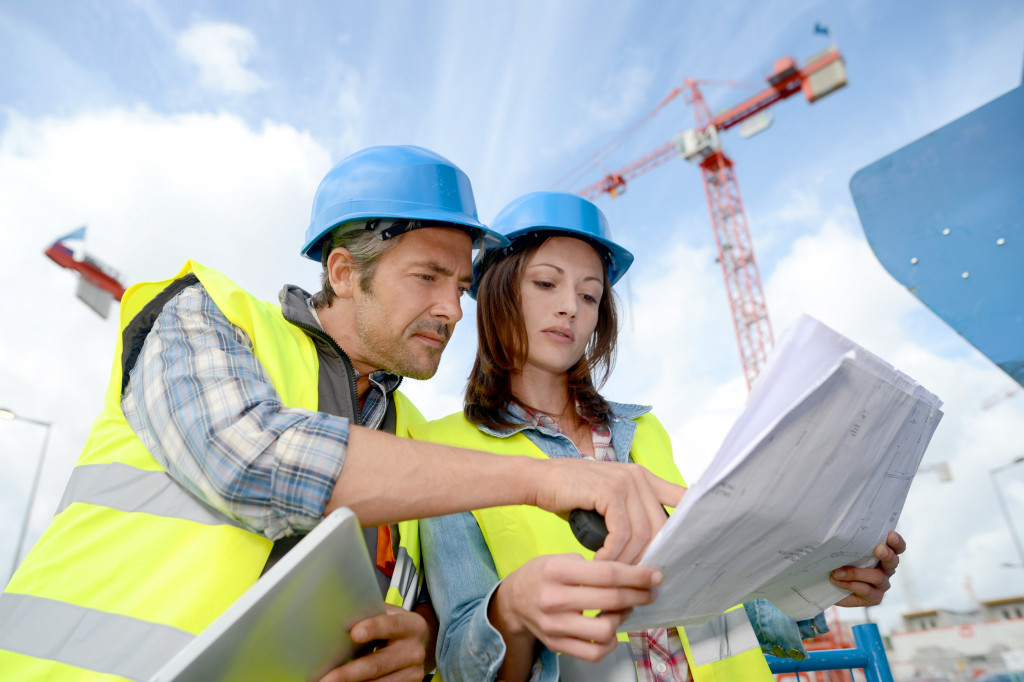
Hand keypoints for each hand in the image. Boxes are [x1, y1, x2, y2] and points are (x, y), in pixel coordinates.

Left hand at [318, 605, 427, 681]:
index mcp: (412, 625)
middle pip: (378, 664)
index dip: (373, 628)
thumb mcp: (390, 615)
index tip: (354, 633)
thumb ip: (371, 615)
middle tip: (326, 679)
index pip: (391, 625)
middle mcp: (414, 651)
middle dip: (349, 673)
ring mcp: (413, 672)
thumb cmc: (396, 628)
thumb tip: (337, 616)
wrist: (420, 645)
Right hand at [491, 553, 661, 674]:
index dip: (636, 576)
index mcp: (557, 572)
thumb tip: (628, 574)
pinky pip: (594, 651)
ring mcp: (555, 626)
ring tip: (625, 608)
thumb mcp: (559, 558)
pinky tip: (611, 628)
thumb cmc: (541, 575)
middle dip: (639, 595)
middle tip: (650, 591)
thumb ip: (590, 565)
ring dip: (623, 619)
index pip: (607, 574)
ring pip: (606, 630)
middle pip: (611, 600)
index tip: (655, 576)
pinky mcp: (557, 644)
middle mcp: (554, 599)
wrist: (513, 601)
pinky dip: (610, 642)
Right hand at [533, 458, 684, 562]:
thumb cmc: (571, 495)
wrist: (539, 480)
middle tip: (635, 580)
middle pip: (661, 527)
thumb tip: (650, 548)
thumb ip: (630, 514)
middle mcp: (639, 476)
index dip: (691, 522)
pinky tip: (600, 563)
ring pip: (642, 533)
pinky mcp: (609, 491)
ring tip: (613, 575)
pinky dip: (612, 555)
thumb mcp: (607, 502)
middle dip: (649, 557)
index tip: (686, 550)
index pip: (681, 497)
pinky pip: (621, 533)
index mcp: (643, 478)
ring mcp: (625, 481)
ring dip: (628, 561)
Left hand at [832, 531, 905, 607]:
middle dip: (887, 554)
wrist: (827, 585)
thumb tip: (840, 530)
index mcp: (882, 553)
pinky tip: (836, 580)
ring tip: (838, 571)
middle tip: (879, 549)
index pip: (896, 547)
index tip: (891, 535)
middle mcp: (885, 569)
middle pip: (893, 561)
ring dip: (856, 573)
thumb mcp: (841, 549)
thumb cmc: (838, 562)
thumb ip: (847, 541)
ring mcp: (882, 584)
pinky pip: (866, 590)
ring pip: (878, 577)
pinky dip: (849, 584)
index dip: (896, 542)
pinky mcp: (875, 597)